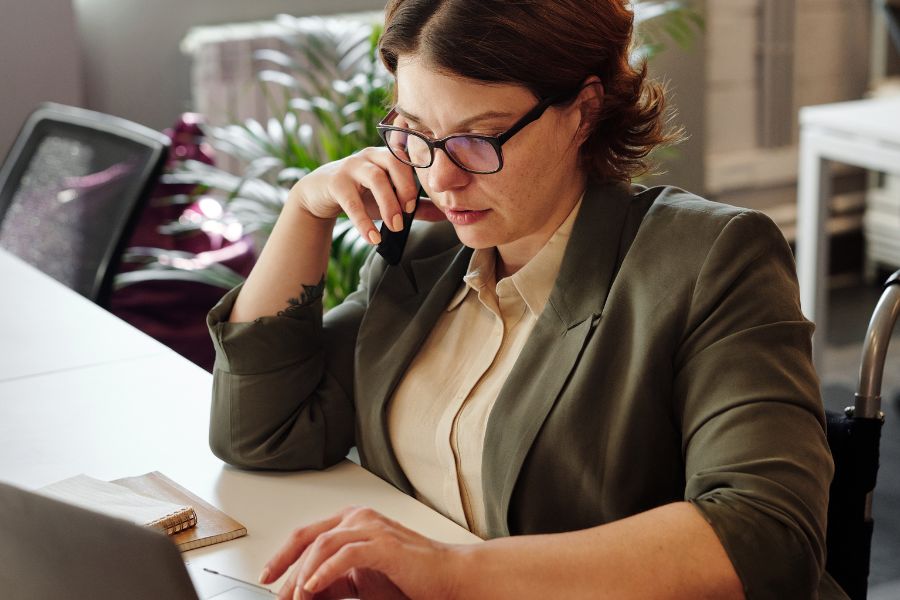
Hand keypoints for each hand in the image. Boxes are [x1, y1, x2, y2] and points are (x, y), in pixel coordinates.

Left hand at [260, 506, 465, 599]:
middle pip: (309, 536)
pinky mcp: (384, 545)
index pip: (308, 534)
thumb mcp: (360, 581)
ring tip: (297, 597)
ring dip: (304, 574)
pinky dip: (324, 572)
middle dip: (286, 566)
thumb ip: (332, 581)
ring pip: (323, 544)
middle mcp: (360, 518)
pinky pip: (345, 555)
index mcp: (353, 521)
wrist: (448, 577)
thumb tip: (302, 591)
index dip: (283, 556)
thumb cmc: (410, 576)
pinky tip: (313, 587)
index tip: (268, 577)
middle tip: (277, 594)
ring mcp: (372, 528)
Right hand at [290, 147, 444, 245]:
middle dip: (404, 191)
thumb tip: (446, 214)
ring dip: (388, 205)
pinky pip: (352, 201)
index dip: (416, 180)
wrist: (320, 194)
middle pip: (394, 163)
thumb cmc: (360, 194)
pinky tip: (372, 238)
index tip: (415, 205)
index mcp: (387, 155)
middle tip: (406, 217)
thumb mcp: (388, 198)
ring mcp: (352, 165)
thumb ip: (416, 205)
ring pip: (375, 178)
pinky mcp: (335, 181)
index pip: (408, 159)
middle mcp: (370, 155)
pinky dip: (364, 222)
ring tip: (394, 227)